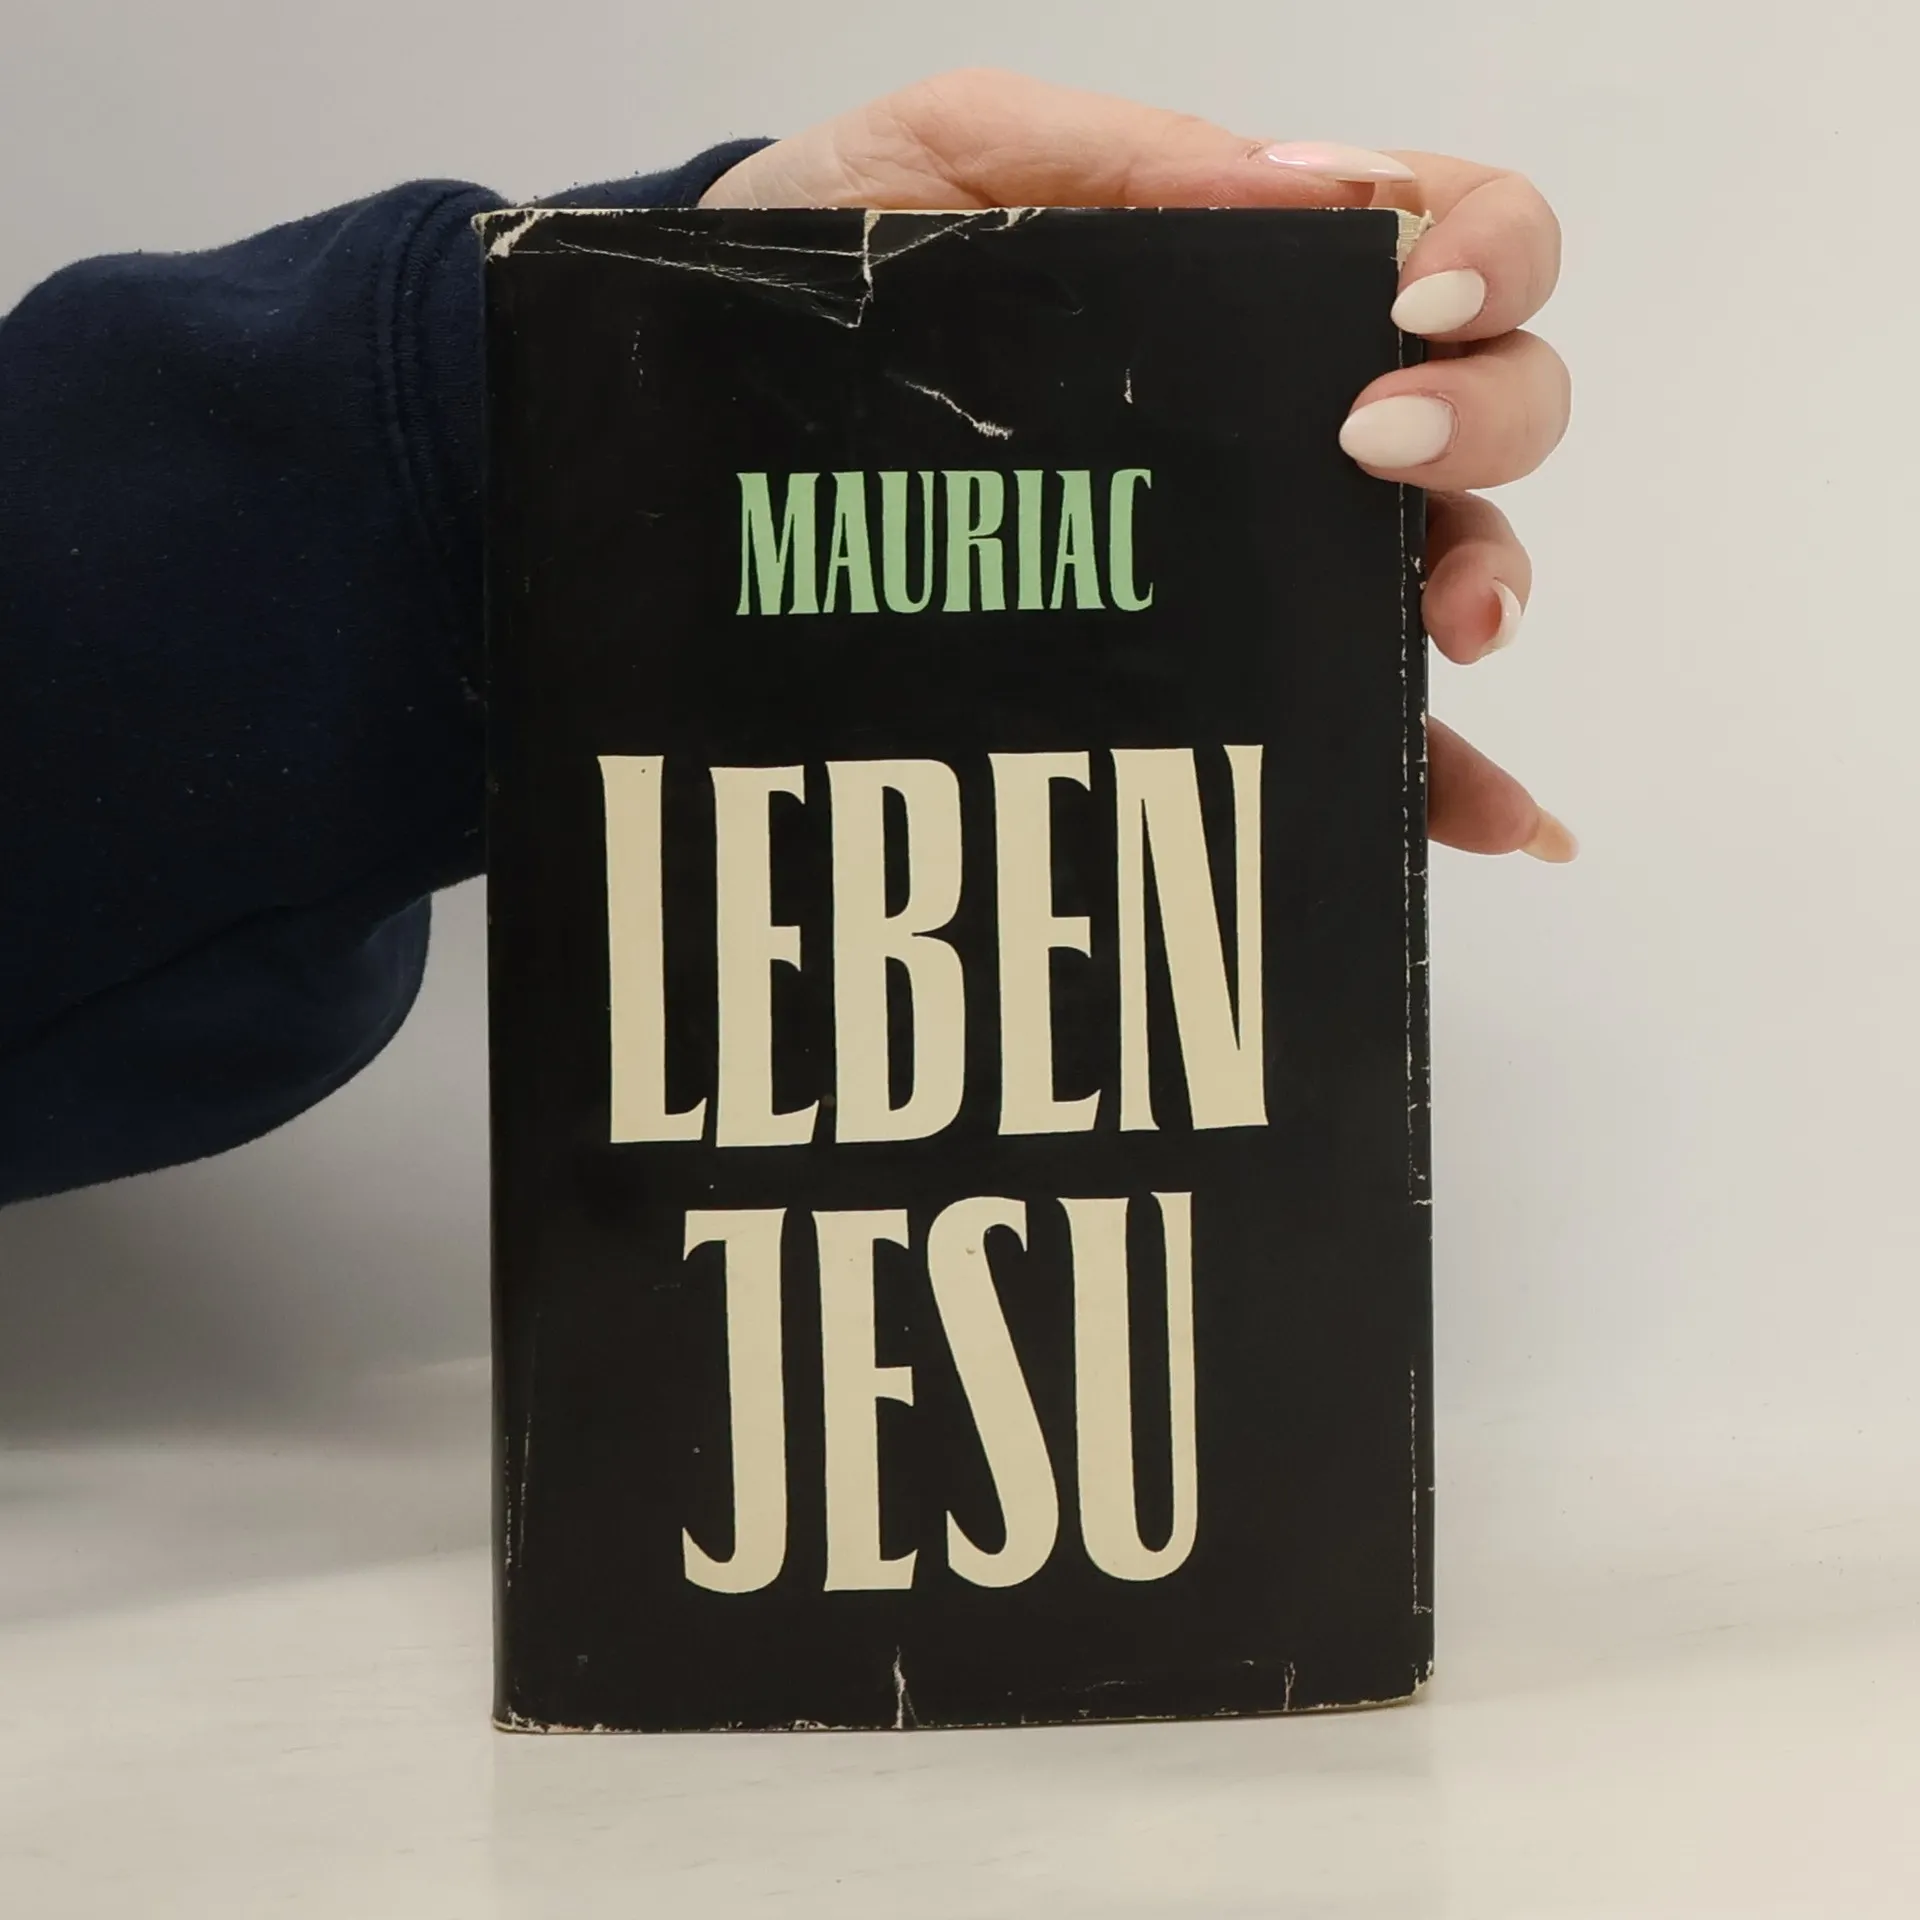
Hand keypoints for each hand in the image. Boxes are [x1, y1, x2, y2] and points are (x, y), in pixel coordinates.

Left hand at [703, 69, 1574, 861]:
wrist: (736, 406)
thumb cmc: (846, 260)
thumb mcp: (950, 155)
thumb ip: (1117, 151)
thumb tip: (1305, 188)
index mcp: (1256, 274)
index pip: (1445, 230)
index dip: (1483, 249)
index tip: (1401, 303)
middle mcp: (1295, 416)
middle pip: (1492, 397)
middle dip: (1486, 420)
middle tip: (1370, 447)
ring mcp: (1267, 553)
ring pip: (1449, 560)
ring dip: (1486, 584)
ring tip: (1449, 627)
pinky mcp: (1223, 671)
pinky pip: (1360, 726)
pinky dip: (1444, 772)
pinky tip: (1492, 820)